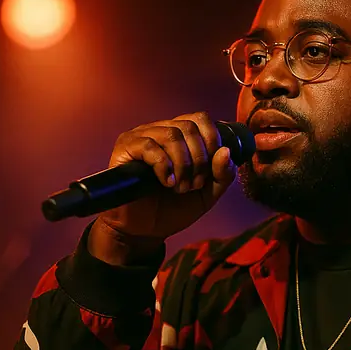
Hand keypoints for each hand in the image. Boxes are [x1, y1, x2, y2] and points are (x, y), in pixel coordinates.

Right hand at [87, 112, 236, 264]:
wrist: (146, 230)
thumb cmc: (174, 208)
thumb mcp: (208, 193)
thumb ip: (223, 174)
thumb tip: (225, 152)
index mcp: (180, 135)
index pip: (200, 118)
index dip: (212, 140)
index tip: (212, 168)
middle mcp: (159, 130)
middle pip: (188, 127)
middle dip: (199, 159)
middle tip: (194, 184)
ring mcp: (140, 137)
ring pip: (171, 135)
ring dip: (183, 165)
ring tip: (180, 187)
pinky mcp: (125, 149)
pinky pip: (149, 146)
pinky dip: (164, 166)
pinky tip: (167, 183)